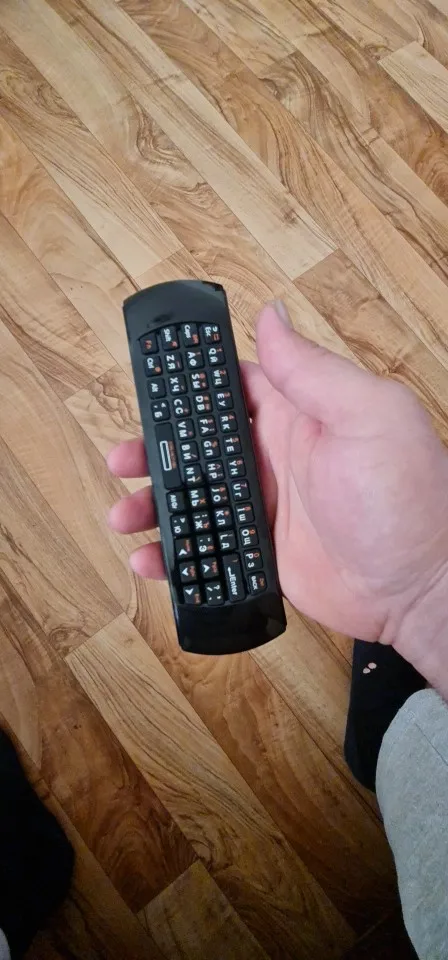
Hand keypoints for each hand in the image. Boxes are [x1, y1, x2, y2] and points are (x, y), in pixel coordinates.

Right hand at [108, 302, 447, 655]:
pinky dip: (176, 554)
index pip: (232, 386)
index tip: (150, 383)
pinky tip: (153, 557)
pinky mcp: (263, 553)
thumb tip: (271, 316)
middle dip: (158, 448)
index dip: (189, 384)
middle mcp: (277, 457)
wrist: (420, 589)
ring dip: (157, 502)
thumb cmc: (408, 499)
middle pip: (200, 445)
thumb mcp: (367, 417)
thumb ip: (313, 371)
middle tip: (125, 457)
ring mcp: (268, 507)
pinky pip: (207, 548)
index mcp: (299, 415)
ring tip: (127, 513)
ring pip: (195, 497)